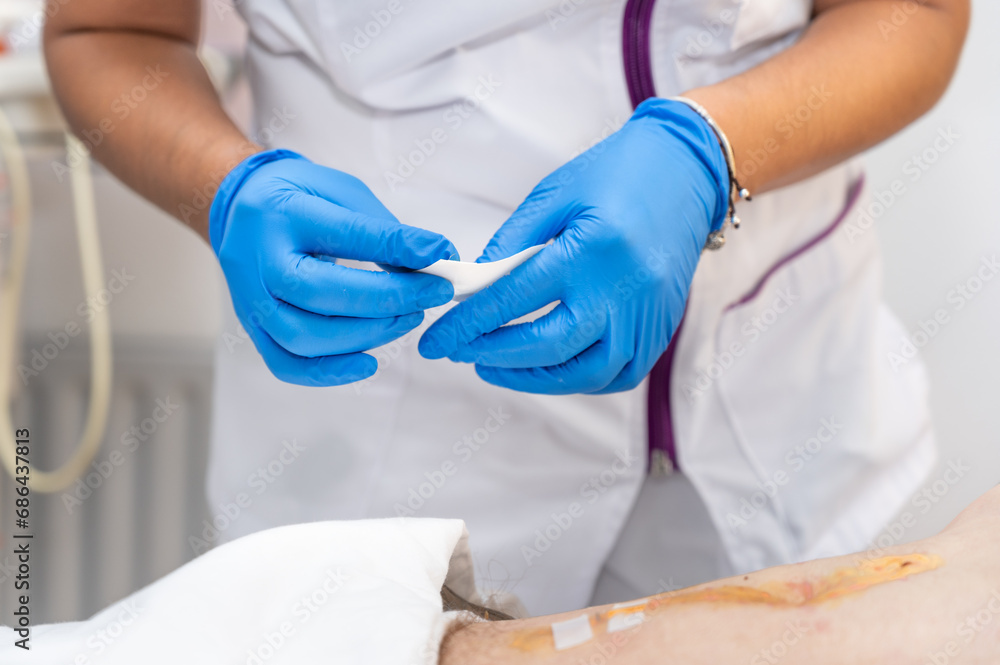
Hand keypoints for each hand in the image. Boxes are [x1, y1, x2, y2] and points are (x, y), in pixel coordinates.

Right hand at [210, 150, 456, 385]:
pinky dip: (329, 372)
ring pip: (304, 337)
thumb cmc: (299, 197)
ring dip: (367, 334)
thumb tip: (434, 260)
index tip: (439, 255)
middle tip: (433, 292)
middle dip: (388, 298)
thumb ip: (380, 228)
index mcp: (280, 213)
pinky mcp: (253, 329)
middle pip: (321, 293)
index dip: (397, 247)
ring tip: (408, 318)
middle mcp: (258, 260)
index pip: (346, 235)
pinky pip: (286, 364)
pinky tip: (368, 363)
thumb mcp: (339, 191)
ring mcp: (250, 300)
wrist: (241, 207)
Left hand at [418, 99, 728, 393]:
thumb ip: (511, 244)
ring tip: (494, 365)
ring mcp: (647, 317)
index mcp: (591, 250)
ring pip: (584, 373)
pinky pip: (614, 374)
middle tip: (459, 352)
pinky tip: (545, 366)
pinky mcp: (661, 330)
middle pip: (548, 346)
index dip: (468, 325)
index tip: (435, 342)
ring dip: (532, 378)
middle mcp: (623, 291)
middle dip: (492, 355)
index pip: (514, 301)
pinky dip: (574, 378)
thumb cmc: (616, 174)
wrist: (687, 172)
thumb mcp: (554, 195)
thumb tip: (473, 288)